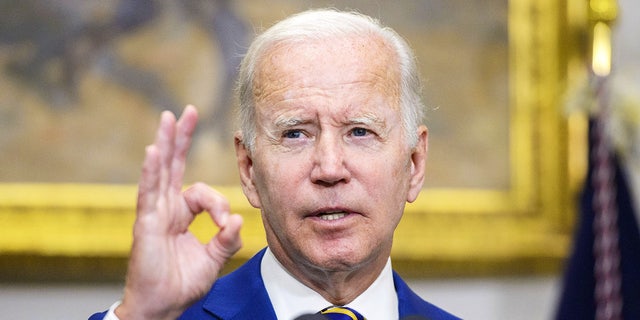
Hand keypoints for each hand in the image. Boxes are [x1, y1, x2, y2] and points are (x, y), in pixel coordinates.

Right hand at [116, 106, 242, 319]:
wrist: (163, 307)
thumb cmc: (182, 283)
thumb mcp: (213, 259)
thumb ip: (227, 239)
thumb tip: (237, 220)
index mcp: (181, 214)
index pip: (201, 192)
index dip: (218, 203)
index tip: (226, 223)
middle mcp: (166, 208)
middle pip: (173, 165)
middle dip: (180, 138)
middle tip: (187, 112)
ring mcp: (154, 214)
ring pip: (159, 171)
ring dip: (164, 144)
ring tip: (168, 119)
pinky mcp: (145, 224)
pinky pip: (148, 193)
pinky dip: (150, 172)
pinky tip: (153, 151)